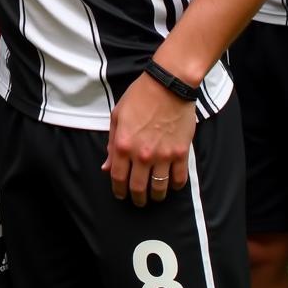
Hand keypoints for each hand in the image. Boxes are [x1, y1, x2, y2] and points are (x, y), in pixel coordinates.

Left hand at [102, 72, 196, 206]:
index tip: (120, 194)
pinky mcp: (181, 153)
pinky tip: (171, 184)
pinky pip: (179, 179)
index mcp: (123, 144)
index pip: (118, 177)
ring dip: (156, 196)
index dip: (118, 190)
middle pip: (138, 188)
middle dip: (137, 198)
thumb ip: (111, 144)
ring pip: (159, 188)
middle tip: (138, 201)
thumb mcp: (117, 116)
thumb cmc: (139, 97)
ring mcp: (163, 155)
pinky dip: (175, 186)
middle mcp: (142, 154)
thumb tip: (106, 167)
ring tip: (154, 196)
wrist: (168, 86)